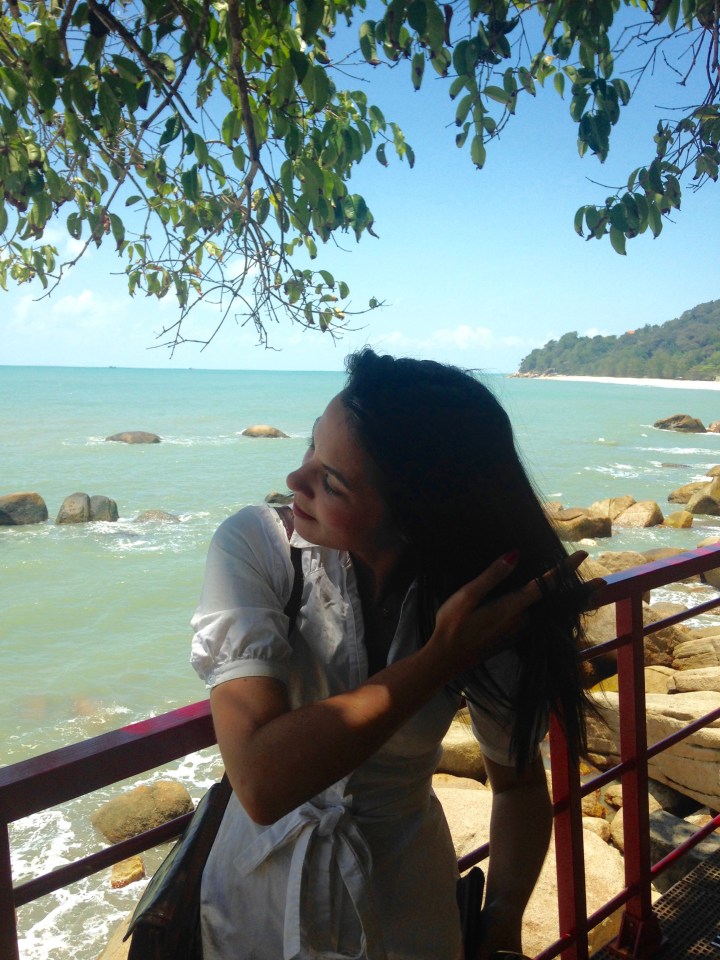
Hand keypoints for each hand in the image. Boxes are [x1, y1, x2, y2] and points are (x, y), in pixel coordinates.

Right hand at [430, 550, 593, 673]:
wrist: (444, 659)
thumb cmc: (452, 624)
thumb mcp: (468, 595)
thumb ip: (492, 575)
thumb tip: (516, 554)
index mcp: (511, 607)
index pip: (544, 584)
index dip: (563, 569)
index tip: (582, 555)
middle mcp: (520, 620)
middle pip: (556, 603)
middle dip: (579, 592)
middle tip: (602, 583)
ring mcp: (516, 631)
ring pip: (550, 615)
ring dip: (569, 604)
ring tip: (587, 597)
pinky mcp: (510, 637)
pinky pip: (540, 623)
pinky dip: (554, 614)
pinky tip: (554, 613)